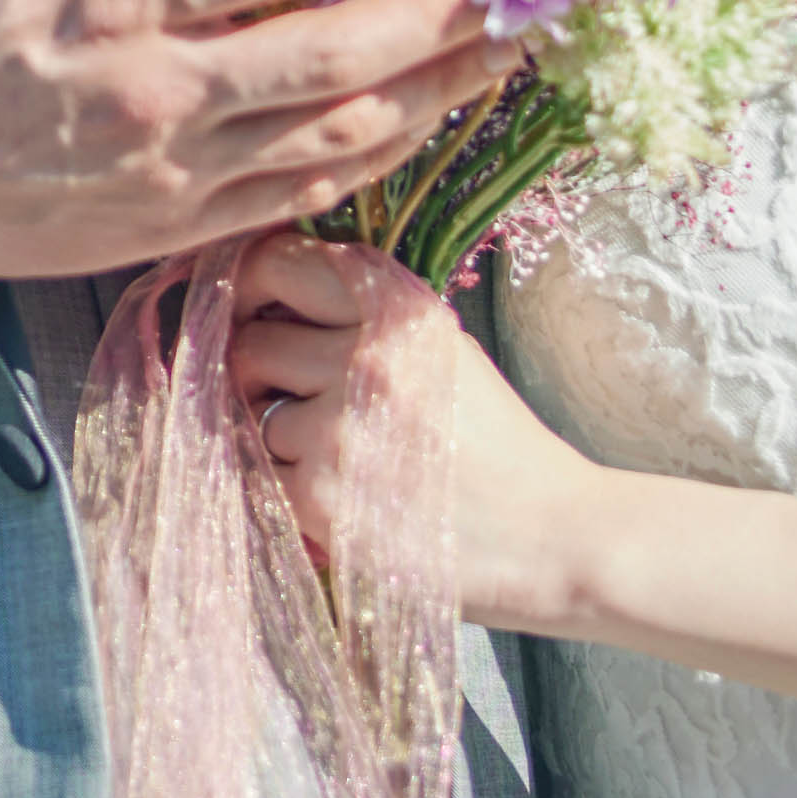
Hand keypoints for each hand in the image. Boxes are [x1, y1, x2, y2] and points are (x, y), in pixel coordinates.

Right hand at [0, 0, 514, 296]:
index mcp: (112, 2)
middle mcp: (163, 90)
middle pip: (339, 51)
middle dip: (445, 11)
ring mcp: (182, 167)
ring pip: (344, 131)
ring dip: (440, 86)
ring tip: (510, 44)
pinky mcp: (186, 223)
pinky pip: (309, 191)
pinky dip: (382, 153)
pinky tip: (429, 114)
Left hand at [228, 231, 595, 628]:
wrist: (548, 535)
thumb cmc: (497, 444)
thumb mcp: (445, 349)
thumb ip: (369, 315)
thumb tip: (273, 302)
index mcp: (398, 309)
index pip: (280, 262)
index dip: (248, 284)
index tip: (252, 310)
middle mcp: (365, 355)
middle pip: (252, 342)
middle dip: (258, 372)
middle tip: (286, 398)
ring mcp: (338, 425)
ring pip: (254, 415)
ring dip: (285, 440)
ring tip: (347, 462)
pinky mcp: (320, 495)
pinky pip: (264, 478)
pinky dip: (293, 493)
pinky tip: (346, 501)